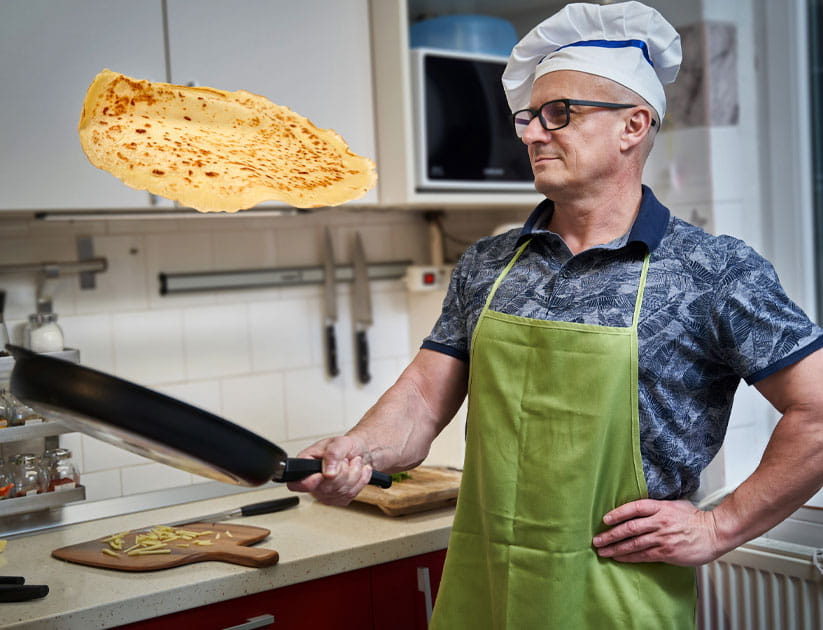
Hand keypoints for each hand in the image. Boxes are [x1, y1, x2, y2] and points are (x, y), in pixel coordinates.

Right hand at [285, 435, 373, 505]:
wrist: (357, 451)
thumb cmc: (343, 446)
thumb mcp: (339, 442)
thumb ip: (332, 455)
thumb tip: (327, 473)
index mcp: (305, 465)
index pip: (297, 484)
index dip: (309, 483)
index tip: (322, 475)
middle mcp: (313, 483)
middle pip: (326, 488)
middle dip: (343, 471)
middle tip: (345, 460)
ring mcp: (325, 494)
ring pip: (342, 491)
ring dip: (354, 474)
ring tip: (353, 463)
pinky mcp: (338, 500)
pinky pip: (352, 494)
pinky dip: (360, 480)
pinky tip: (357, 471)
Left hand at [592, 499, 722, 566]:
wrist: (714, 533)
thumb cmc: (696, 518)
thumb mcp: (675, 504)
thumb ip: (657, 506)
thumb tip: (641, 508)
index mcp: (660, 507)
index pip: (634, 508)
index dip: (617, 513)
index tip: (605, 520)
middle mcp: (659, 521)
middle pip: (629, 528)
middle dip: (610, 535)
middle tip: (597, 540)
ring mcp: (662, 537)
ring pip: (633, 543)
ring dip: (615, 548)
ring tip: (602, 551)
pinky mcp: (667, 552)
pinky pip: (643, 555)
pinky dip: (629, 557)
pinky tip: (619, 557)